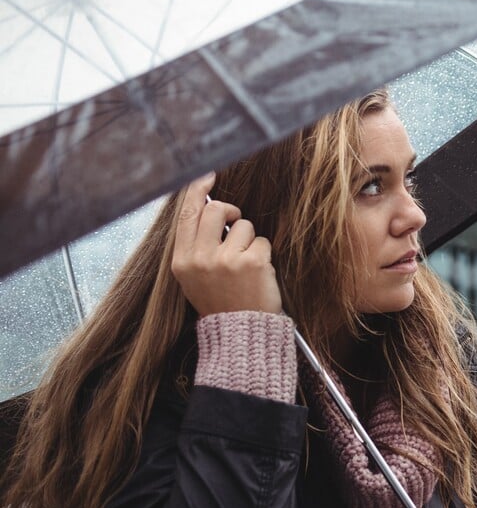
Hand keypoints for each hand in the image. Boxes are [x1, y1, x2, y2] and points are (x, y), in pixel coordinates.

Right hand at [171, 173, 282, 315]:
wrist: (240, 332)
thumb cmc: (220, 301)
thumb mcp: (193, 276)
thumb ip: (196, 244)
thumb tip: (206, 205)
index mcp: (182, 261)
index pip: (186, 215)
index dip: (197, 191)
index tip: (208, 175)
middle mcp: (200, 258)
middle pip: (217, 210)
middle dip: (231, 212)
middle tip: (236, 225)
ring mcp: (226, 260)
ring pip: (244, 226)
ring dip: (250, 240)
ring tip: (245, 265)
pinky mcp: (252, 262)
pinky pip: (262, 241)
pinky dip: (264, 253)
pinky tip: (258, 273)